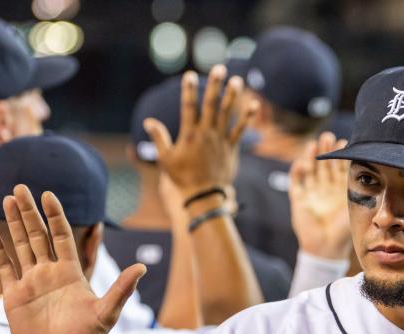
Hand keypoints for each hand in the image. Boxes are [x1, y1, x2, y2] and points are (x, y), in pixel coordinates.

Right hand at [0, 185, 145, 333]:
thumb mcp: (106, 313)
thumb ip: (121, 289)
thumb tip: (142, 268)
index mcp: (70, 272)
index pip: (61, 236)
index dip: (55, 215)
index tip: (47, 194)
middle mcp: (49, 272)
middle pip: (37, 235)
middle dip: (28, 212)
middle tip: (20, 188)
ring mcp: (31, 282)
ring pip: (21, 246)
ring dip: (13, 224)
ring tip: (6, 199)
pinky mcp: (15, 295)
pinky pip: (6, 267)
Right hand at [144, 64, 257, 204]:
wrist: (204, 195)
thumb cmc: (182, 177)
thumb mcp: (165, 159)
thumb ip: (159, 138)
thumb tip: (149, 121)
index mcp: (189, 135)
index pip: (189, 107)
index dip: (189, 90)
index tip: (190, 75)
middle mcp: (206, 134)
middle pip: (211, 105)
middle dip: (215, 86)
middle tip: (219, 68)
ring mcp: (220, 140)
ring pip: (227, 114)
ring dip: (232, 96)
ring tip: (237, 80)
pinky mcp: (231, 148)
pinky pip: (241, 130)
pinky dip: (247, 117)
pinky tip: (254, 105)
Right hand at [289, 132, 351, 259]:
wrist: (328, 248)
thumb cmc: (344, 229)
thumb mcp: (354, 205)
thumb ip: (359, 189)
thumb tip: (370, 168)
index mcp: (340, 190)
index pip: (340, 167)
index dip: (340, 155)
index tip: (344, 142)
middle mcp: (326, 189)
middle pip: (325, 165)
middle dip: (326, 151)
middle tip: (328, 136)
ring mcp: (312, 193)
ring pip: (311, 170)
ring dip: (311, 157)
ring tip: (314, 144)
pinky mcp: (299, 200)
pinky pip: (296, 183)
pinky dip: (296, 172)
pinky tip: (301, 163)